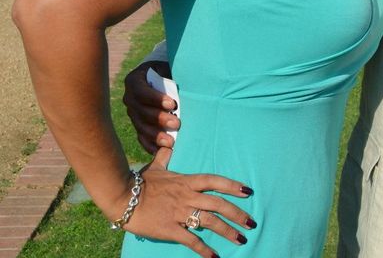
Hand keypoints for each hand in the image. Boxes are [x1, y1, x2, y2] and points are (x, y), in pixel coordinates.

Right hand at [120, 148, 255, 255]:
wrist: (121, 198)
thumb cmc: (139, 182)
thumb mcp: (155, 167)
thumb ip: (165, 156)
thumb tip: (168, 144)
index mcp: (187, 181)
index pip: (215, 181)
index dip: (232, 185)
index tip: (248, 191)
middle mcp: (187, 196)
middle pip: (218, 204)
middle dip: (237, 214)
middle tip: (252, 223)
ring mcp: (180, 213)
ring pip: (209, 222)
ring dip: (227, 231)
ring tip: (241, 239)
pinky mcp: (170, 229)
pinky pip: (191, 240)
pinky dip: (204, 249)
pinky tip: (214, 256)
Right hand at [124, 62, 179, 152]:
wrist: (160, 75)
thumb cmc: (168, 70)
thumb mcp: (169, 68)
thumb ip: (173, 76)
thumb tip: (191, 83)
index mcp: (135, 81)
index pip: (142, 91)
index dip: (156, 99)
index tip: (173, 104)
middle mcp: (129, 97)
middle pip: (141, 111)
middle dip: (159, 119)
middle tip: (177, 124)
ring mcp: (132, 112)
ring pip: (141, 126)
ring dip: (156, 135)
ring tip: (171, 142)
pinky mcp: (137, 124)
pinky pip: (141, 136)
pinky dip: (150, 144)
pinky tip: (160, 151)